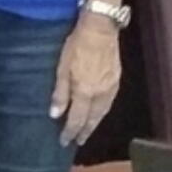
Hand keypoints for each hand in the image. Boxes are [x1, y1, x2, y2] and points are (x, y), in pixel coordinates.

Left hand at [49, 20, 121, 146]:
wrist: (100, 29)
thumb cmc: (77, 46)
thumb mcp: (62, 68)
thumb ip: (60, 93)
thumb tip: (55, 115)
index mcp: (85, 92)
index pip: (77, 120)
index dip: (70, 132)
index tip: (64, 141)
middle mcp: (100, 94)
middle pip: (92, 120)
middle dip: (84, 132)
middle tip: (78, 142)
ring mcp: (111, 87)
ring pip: (102, 113)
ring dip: (94, 124)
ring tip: (87, 131)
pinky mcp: (116, 80)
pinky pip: (109, 103)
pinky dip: (102, 112)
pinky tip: (98, 112)